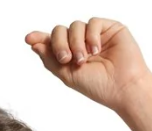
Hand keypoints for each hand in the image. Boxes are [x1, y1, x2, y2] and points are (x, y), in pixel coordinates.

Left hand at [25, 17, 151, 110]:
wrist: (122, 87)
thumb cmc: (97, 86)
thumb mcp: (68, 75)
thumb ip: (50, 59)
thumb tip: (34, 44)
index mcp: (70, 55)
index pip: (52, 42)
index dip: (40, 39)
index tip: (29, 39)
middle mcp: (80, 43)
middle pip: (60, 31)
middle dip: (59, 44)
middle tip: (65, 59)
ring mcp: (94, 35)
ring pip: (75, 26)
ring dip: (76, 43)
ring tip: (83, 60)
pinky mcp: (109, 28)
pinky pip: (92, 22)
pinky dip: (91, 36)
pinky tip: (96, 51)